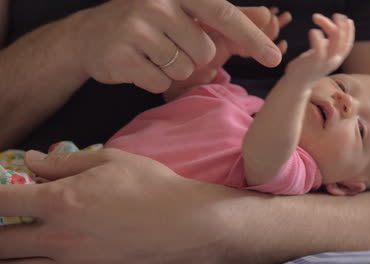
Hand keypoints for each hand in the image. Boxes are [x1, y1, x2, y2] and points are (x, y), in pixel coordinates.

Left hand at [0, 149, 237, 262]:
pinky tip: (46, 254)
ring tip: (21, 239)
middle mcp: (59, 238)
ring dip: (12, 253)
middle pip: (0, 244)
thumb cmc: (151, 187)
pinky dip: (38, 263)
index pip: (0, 202)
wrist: (185, 223)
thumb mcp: (110, 160)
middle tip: (7, 219)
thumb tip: (33, 160)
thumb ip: (65, 163)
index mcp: (60, 202)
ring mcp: (74, 262)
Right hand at [68, 0, 282, 93]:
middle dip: (193, 57)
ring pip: (184, 69)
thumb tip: (267, 17)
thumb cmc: (147, 24)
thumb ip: (225, 19)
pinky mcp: (122, 56)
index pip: (224, 15)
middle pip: (205, 51)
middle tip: (168, 46)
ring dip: (173, 69)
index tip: (275, 58)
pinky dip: (155, 80)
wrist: (91, 36)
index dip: (252, 38)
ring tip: (152, 55)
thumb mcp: (184, 14)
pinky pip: (160, 82)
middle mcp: (158, 4)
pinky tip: (138, 66)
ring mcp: (137, 28)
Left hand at [283, 13, 353, 84]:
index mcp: (336, 60)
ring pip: (334, 41)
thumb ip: (325, 48)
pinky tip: (312, 31)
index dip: (350, 31)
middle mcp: (333, 61)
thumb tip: (328, 38)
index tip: (347, 19)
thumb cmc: (306, 69)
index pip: (348, 44)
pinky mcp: (314, 62)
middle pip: (342, 40)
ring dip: (328, 26)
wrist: (296, 84)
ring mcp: (324, 62)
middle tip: (335, 15)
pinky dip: (317, 37)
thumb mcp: (319, 56)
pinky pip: (319, 47)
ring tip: (317, 18)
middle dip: (341, 25)